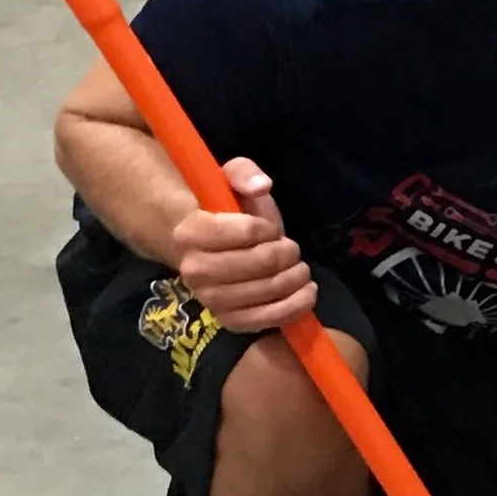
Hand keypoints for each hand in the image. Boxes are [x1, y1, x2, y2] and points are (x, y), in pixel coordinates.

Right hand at [174, 158, 313, 332]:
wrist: (212, 252)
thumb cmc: (228, 214)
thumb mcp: (232, 181)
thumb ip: (244, 173)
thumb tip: (261, 186)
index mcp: (190, 233)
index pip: (248, 232)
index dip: (268, 228)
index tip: (270, 229)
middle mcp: (194, 270)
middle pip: (262, 262)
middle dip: (288, 252)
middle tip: (291, 248)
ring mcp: (211, 300)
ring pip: (269, 289)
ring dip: (296, 276)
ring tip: (298, 267)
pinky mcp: (229, 322)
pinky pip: (269, 319)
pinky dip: (296, 306)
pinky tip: (306, 292)